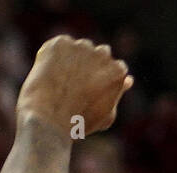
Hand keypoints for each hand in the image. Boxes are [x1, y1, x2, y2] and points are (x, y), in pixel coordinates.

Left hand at [16, 36, 132, 136]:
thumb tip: (128, 80)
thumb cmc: (79, 124)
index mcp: (117, 72)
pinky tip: (48, 77)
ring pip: (78, 49)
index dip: (101, 80)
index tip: (91, 91)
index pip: (114, 68)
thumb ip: (118, 95)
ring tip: (60, 85)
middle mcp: (103, 54)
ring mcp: (81, 46)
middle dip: (90, 66)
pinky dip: (52, 58)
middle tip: (75, 87)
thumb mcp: (104, 116)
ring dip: (72, 60)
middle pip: (98, 54)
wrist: (50, 121)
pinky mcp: (61, 43)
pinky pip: (57, 48)